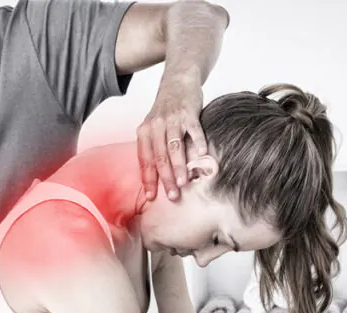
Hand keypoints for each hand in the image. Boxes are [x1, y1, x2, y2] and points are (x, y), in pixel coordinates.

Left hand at [136, 74, 207, 200]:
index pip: (145, 160)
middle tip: (172, 196)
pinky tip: (202, 155)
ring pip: (174, 146)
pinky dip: (198, 141)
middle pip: (159, 157)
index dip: (148, 180)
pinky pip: (193, 129)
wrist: (177, 80)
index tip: (151, 198)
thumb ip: (155, 148)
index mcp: (144, 132)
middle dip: (166, 179)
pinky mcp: (188, 112)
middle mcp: (156, 126)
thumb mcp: (154, 127)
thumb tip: (159, 177)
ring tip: (183, 182)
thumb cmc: (166, 110)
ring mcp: (172, 119)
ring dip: (179, 165)